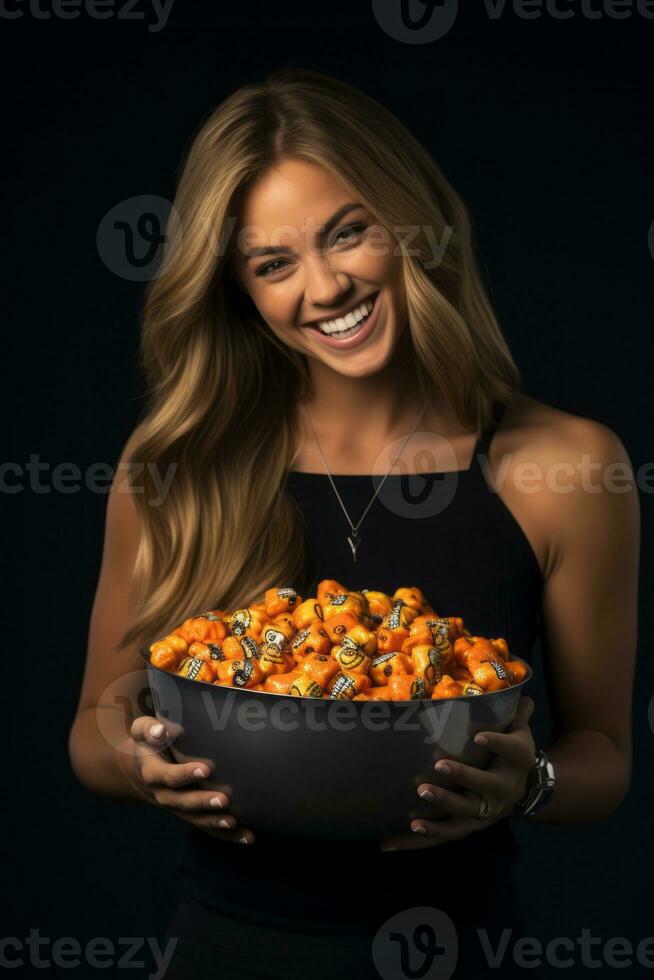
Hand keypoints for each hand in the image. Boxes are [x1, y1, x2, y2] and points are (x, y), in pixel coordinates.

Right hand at [125, 716, 254, 844]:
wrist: (142, 768)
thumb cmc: (150, 742)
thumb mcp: (143, 732)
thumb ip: (149, 729)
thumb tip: (161, 729)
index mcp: (153, 774)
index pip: (169, 776)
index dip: (186, 774)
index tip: (206, 769)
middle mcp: (165, 795)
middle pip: (184, 802)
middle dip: (204, 802)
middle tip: (224, 799)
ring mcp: (178, 808)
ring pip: (196, 820)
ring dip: (215, 822)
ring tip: (234, 822)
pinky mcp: (192, 815)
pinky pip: (208, 827)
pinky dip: (227, 835)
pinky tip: (248, 837)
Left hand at [380, 696, 535, 850]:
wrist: (528, 788)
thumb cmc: (513, 750)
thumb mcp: (519, 729)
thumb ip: (514, 709)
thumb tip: (516, 681)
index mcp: (517, 761)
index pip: (510, 750)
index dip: (496, 742)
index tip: (478, 734)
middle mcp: (504, 789)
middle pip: (484, 788)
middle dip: (462, 778)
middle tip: (439, 767)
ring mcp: (485, 812)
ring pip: (462, 818)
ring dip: (439, 815)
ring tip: (416, 810)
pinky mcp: (467, 826)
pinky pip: (441, 836)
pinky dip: (415, 840)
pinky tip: (388, 841)